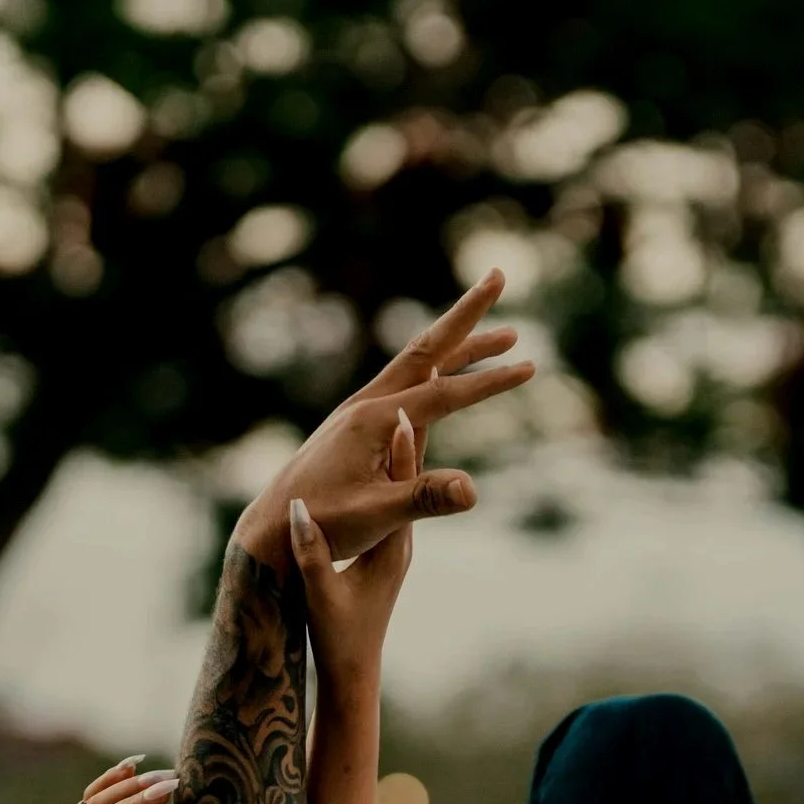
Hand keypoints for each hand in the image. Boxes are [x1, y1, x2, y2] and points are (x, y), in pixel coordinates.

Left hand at [232, 268, 533, 568]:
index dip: (490, 382)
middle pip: (428, 348)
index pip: (444, 394)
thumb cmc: (321, 523)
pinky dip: (437, 368)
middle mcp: (367, 405)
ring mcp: (361, 412)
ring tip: (504, 337)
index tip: (530, 368)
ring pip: (419, 365)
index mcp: (374, 420)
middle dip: (466, 314)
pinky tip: (449, 371)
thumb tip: (473, 491)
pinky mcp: (357, 425)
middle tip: (498, 275)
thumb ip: (424, 498)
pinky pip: (406, 384)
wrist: (273, 527)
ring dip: (460, 345)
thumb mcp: (377, 516)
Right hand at [291, 409, 420, 691]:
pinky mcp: (388, 543)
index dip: (401, 443)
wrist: (355, 666)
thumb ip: (311, 556)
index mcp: (391, 545)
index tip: (403, 402)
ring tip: (412, 394)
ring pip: (406, 479)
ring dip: (406, 438)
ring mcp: (399, 539)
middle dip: (415, 426)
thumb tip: (300, 516)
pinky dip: (393, 463)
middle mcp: (403, 537)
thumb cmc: (338, 635)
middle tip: (423, 376)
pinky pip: (394, 492)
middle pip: (414, 472)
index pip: (402, 485)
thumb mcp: (320, 595)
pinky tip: (391, 443)